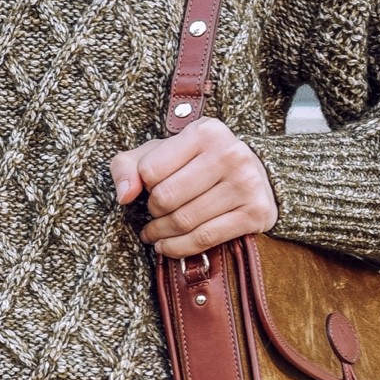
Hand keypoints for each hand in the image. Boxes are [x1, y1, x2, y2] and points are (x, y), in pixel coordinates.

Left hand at [108, 116, 277, 258]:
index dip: (143, 184)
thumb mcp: (161, 152)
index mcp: (205, 132)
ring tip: (154, 234)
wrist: (255, 175)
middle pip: (166, 197)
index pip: (150, 170)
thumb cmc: (198, 162)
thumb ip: (129, 165)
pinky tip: (167, 246)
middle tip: (152, 216)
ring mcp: (246, 183)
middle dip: (152, 212)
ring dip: (161, 234)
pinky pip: (205, 238)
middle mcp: (230, 153)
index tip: (150, 188)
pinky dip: (179, 247)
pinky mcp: (255, 212)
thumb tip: (124, 195)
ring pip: (184, 221)